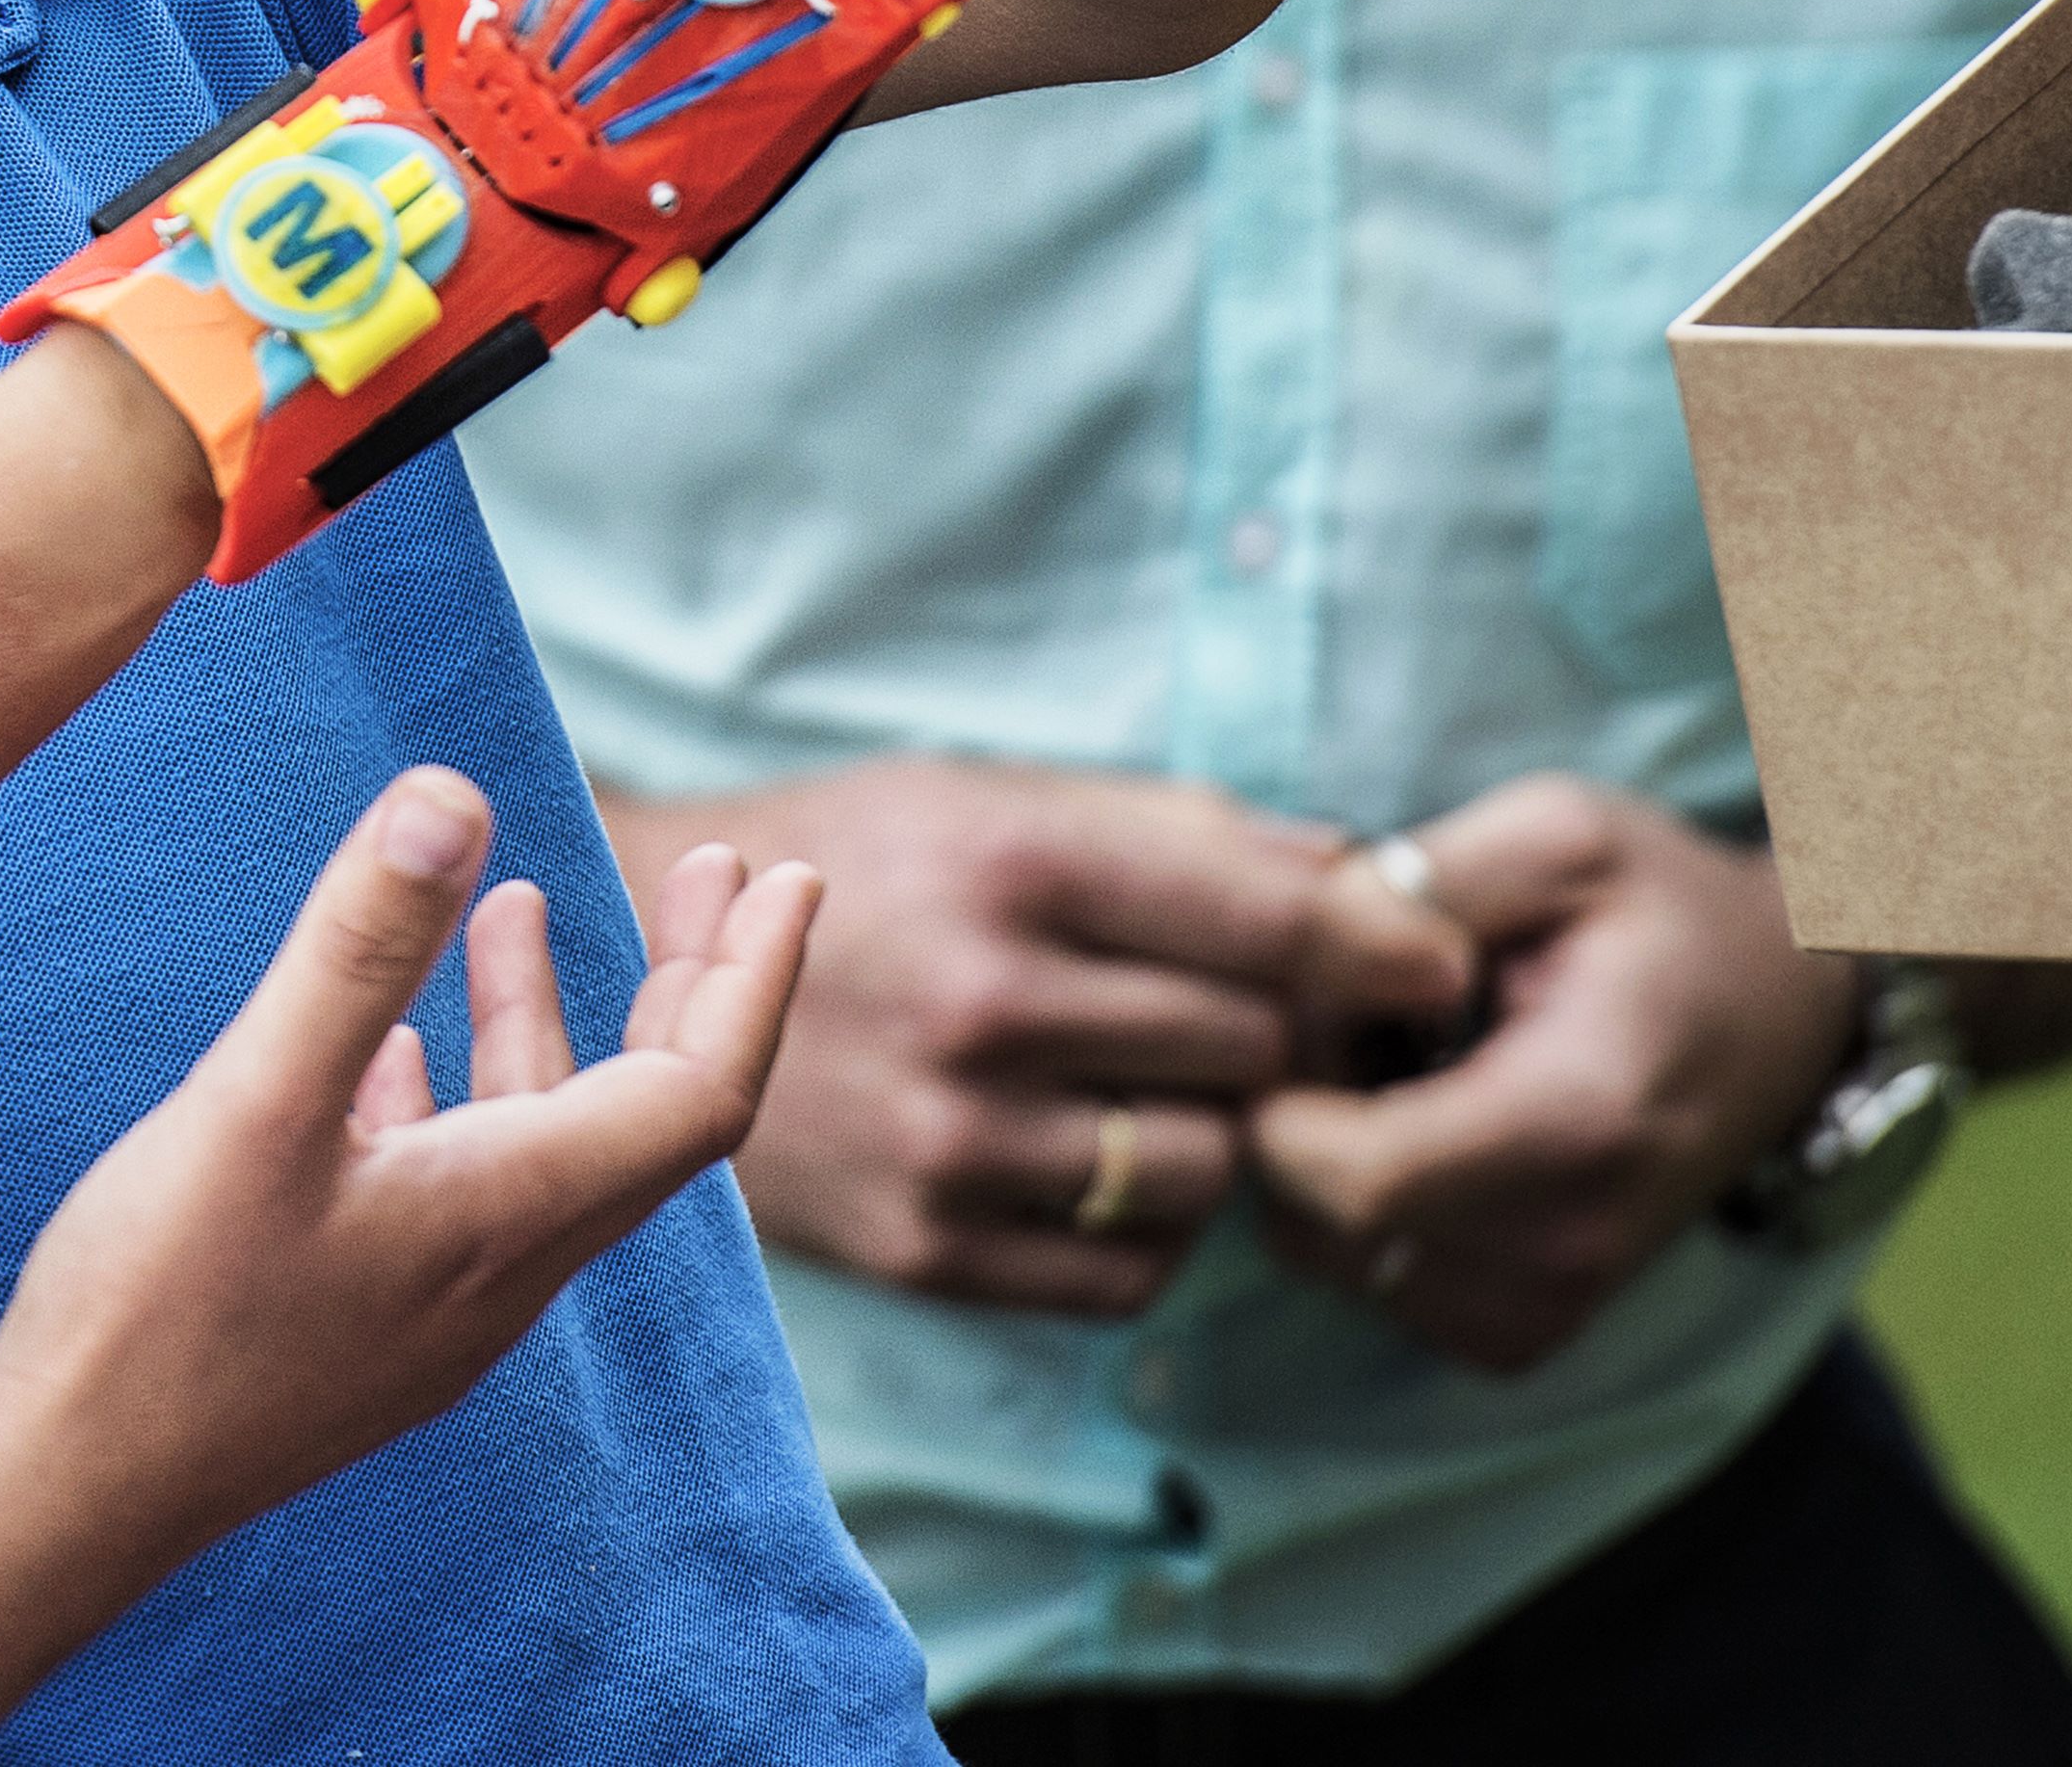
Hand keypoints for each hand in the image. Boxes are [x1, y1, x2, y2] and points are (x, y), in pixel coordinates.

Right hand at [0, 769, 820, 1766]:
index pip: (699, 1093)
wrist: (65, 1496)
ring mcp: (435, 1305)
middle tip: (717, 868)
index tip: (786, 874)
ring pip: (539, 1140)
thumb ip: (357, 946)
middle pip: (646, 1112)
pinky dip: (454, 1087)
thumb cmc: (159, 1311)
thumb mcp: (256, 1100)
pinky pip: (457, 1182)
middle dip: (685, 980)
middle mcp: (502, 1270)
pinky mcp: (367, 1319)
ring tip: (523, 904)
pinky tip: (392, 1045)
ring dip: (545, 1019)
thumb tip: (454, 792)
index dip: (753, 977)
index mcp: (509, 1217)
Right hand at [614, 757, 1468, 1317]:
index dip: (1384, 950)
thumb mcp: (993, 798)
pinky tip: (1100, 1162)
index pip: (1276, 925)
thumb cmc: (854, 865)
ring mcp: (950, 1140)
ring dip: (1218, 1136)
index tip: (1433, 970)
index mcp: (1010, 865)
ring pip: (1206, 1172)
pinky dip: (1148, 1229)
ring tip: (1164, 1089)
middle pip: (1254, 1049)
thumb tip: (1368, 883)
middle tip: (1271, 1021)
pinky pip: (1126, 1274)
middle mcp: (983, 1005)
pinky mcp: (924, 1249)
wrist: (638, 968)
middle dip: (1286, 1035)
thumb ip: (1179, 837)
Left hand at [1248, 777, 1856, 1375]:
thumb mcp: (1555, 833)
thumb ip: (1421, 883)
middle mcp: (1568, 1246)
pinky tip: (1414, 1128)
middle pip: (1317, 1225)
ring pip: (1329, 1263)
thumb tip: (1304, 952)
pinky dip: (1361, 1217)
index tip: (1311, 1008)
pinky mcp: (1530, 1331)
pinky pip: (1376, 1289)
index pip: (1348, 1180)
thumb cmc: (1661, 907)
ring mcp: (1554, 1305)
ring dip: (1318, 1168)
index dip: (1281, 1093)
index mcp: (1577, 1122)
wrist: (1783, 1009)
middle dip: (1289, 1119)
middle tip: (1350, 1025)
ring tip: (1392, 1068)